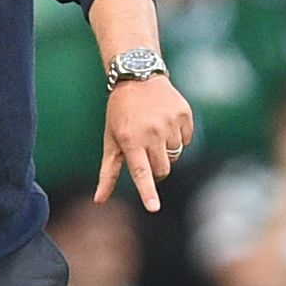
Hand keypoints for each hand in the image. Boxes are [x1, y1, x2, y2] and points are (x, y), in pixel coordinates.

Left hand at [95, 71, 192, 213]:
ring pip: (176, 155)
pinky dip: (179, 136)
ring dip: (167, 150)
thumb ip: (108, 172)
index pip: (140, 172)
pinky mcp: (184, 114)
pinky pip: (187, 139)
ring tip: (154, 130)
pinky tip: (166, 122)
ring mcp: (169, 122)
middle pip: (163, 169)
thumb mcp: (111, 140)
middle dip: (156, 167)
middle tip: (146, 151)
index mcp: (130, 140)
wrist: (139, 77)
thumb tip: (99, 200)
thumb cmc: (120, 114)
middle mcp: (151, 132)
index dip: (147, 192)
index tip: (154, 208)